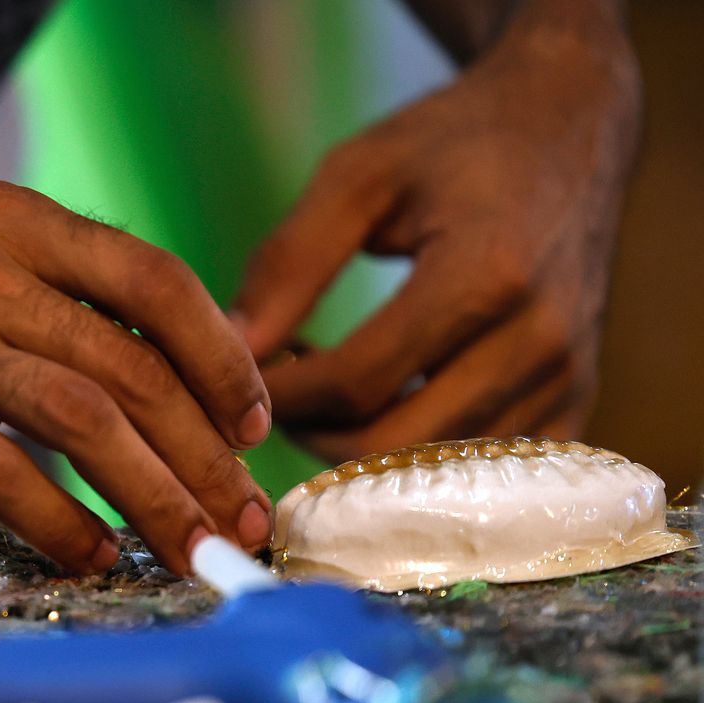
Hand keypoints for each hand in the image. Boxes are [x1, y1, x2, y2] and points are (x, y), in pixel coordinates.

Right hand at [0, 182, 272, 574]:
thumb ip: (50, 306)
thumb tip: (167, 399)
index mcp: (13, 222)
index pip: (153, 279)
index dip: (221, 357)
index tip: (253, 426)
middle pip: (130, 365)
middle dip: (204, 455)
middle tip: (242, 522)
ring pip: (82, 418)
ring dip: (154, 496)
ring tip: (191, 552)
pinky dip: (59, 522)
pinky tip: (89, 556)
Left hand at [232, 10, 640, 462]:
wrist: (570, 122)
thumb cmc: (452, 142)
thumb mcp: (357, 175)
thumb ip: (288, 262)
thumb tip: (230, 346)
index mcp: (485, 275)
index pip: (355, 381)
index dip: (282, 392)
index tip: (242, 369)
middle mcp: (538, 339)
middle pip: (391, 441)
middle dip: (311, 431)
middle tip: (274, 393)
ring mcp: (565, 378)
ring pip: (433, 470)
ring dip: (359, 449)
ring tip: (322, 392)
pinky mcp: (576, 399)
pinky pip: (481, 475)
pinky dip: (420, 458)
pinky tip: (385, 405)